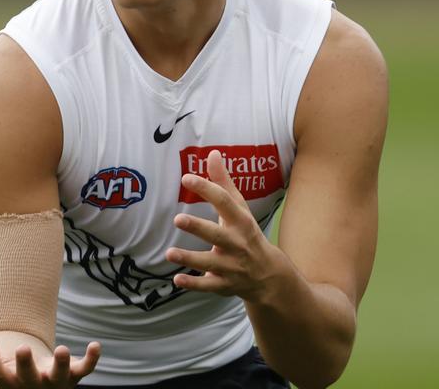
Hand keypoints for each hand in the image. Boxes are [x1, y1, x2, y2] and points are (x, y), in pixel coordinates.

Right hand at [0, 340, 100, 387]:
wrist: (43, 388)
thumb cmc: (16, 376)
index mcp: (12, 383)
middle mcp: (33, 384)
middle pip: (28, 376)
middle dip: (26, 364)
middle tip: (23, 349)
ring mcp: (55, 380)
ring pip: (59, 375)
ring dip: (60, 363)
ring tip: (60, 348)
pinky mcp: (74, 374)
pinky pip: (85, 368)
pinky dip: (91, 358)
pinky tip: (96, 345)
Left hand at [166, 149, 286, 300]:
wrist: (269, 275)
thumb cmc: (247, 233)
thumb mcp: (240, 209)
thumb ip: (223, 183)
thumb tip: (213, 153)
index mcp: (241, 221)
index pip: (224, 202)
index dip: (206, 189)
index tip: (187, 178)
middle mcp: (237, 243)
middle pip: (217, 234)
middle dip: (198, 228)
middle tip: (177, 219)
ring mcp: (231, 266)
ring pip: (209, 262)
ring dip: (189, 258)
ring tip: (169, 253)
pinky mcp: (224, 284)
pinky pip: (208, 285)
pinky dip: (193, 284)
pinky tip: (177, 280)